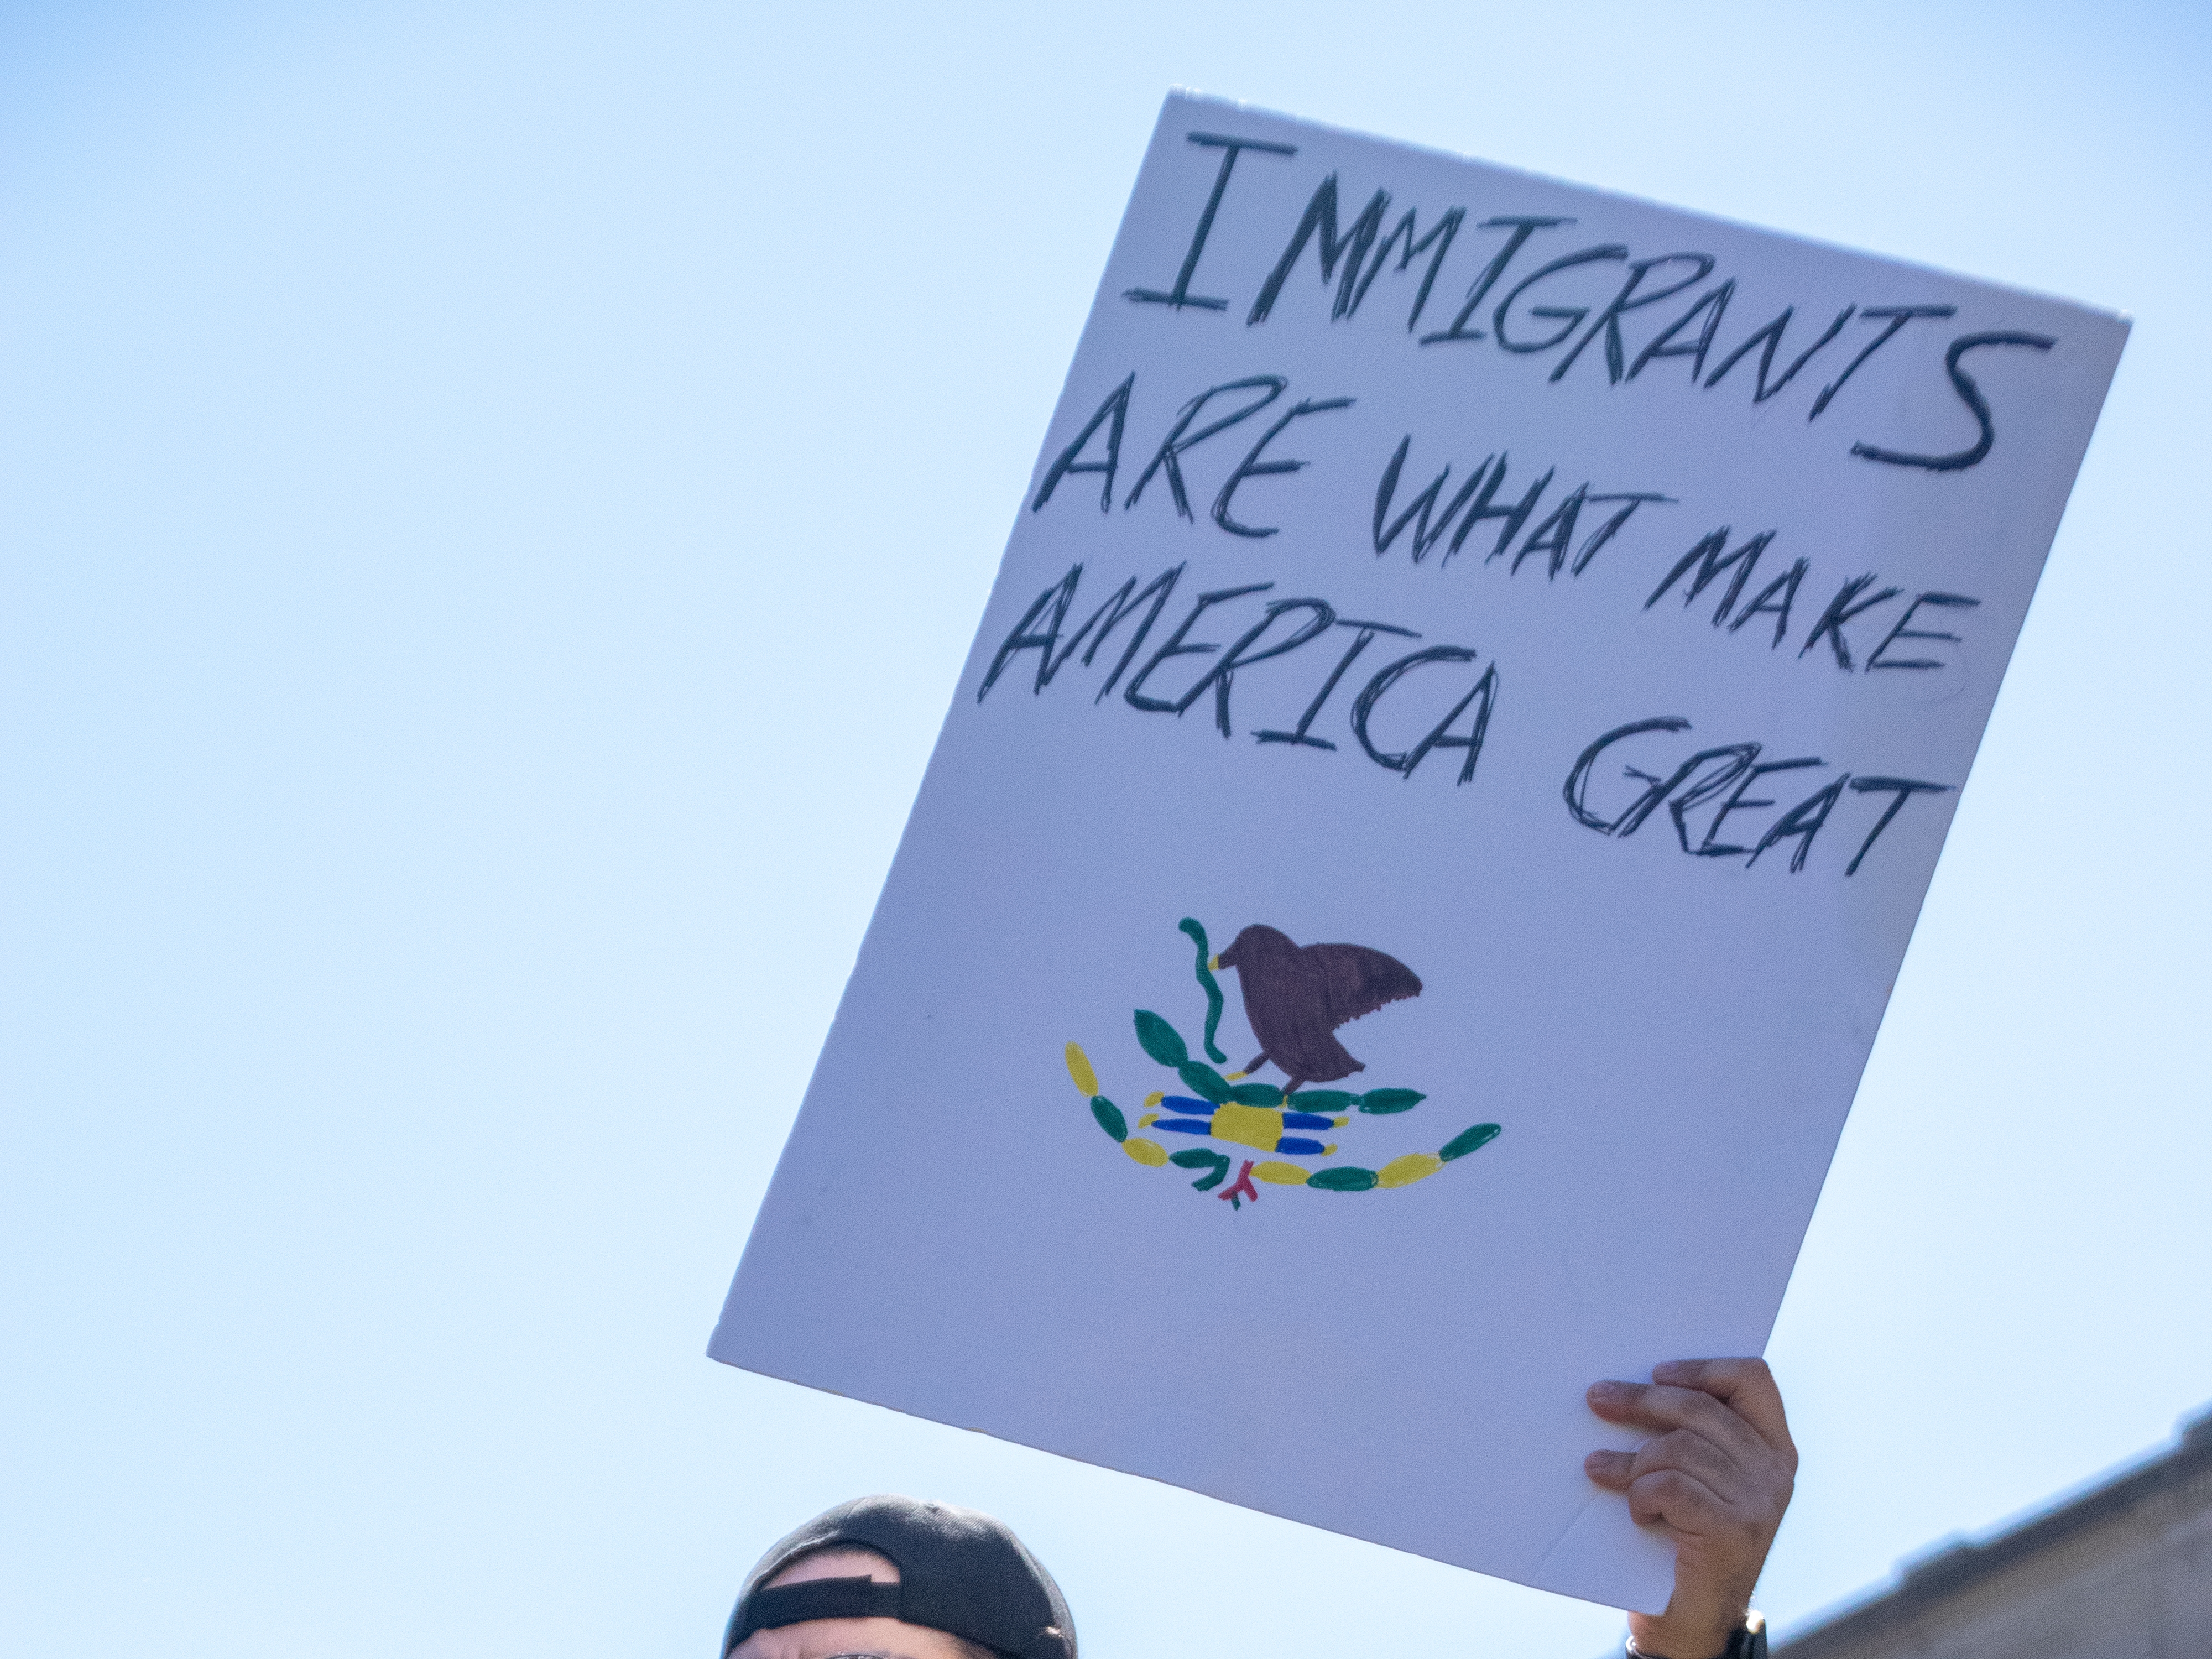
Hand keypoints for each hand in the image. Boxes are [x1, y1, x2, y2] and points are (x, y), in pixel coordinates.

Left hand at [1585, 1357, 1795, 1658]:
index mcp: (1773, 1450)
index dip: (1703, 1368)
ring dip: (1632, 1459)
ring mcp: (1759, 1504)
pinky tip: (1636, 1511)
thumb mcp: (1697, 1479)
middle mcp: (1775, 1473)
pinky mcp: (1733, 1533)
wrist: (1688, 1620)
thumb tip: (1629, 1387)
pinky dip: (1642, 1494)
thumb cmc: (1682, 1539)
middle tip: (1596, 1399)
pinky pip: (1672, 1487)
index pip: (1753, 1380)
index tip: (1657, 1372)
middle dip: (1640, 1400)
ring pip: (1679, 1447)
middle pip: (1700, 1409)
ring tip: (1603, 1470)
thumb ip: (1691, 1436)